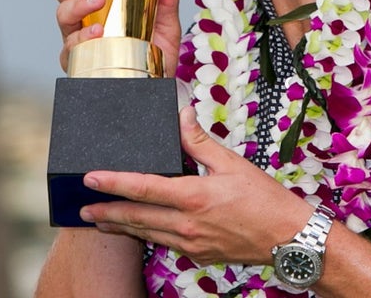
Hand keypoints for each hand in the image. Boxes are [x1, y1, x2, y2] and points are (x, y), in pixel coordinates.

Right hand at [49, 0, 182, 72]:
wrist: (156, 91)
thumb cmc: (154, 53)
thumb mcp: (166, 21)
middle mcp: (84, 15)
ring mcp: (79, 38)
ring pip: (63, 14)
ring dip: (77, 3)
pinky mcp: (80, 62)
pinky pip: (72, 48)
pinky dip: (83, 38)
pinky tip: (96, 33)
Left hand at [78, 107, 313, 265]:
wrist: (287, 238)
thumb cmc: (264, 200)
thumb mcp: (232, 163)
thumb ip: (199, 142)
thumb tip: (181, 116)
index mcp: (193, 197)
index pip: (142, 188)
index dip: (113, 183)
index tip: (90, 179)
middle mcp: (187, 224)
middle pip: (136, 218)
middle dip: (106, 213)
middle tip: (83, 209)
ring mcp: (191, 243)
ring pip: (146, 234)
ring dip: (121, 228)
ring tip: (100, 222)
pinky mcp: (198, 254)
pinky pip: (165, 243)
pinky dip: (147, 235)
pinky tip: (139, 230)